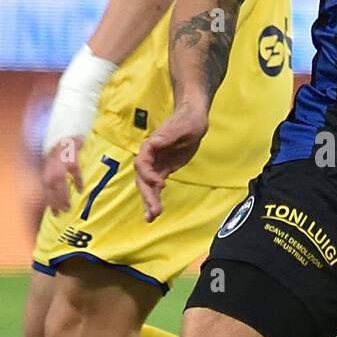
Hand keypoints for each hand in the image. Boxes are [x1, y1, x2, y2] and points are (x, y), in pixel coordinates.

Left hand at [42, 136, 84, 213]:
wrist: (77, 120)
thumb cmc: (72, 142)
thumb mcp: (62, 154)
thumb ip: (60, 169)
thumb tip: (64, 190)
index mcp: (48, 160)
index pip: (44, 182)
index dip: (48, 198)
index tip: (54, 213)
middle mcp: (51, 157)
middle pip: (48, 182)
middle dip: (53, 199)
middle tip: (62, 212)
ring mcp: (61, 152)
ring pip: (56, 177)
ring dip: (61, 194)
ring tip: (68, 206)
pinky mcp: (72, 147)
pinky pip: (72, 167)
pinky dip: (76, 180)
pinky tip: (80, 189)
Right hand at [134, 102, 207, 220]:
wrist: (193, 118)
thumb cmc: (189, 118)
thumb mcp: (183, 125)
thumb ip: (169, 134)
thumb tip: (155, 142)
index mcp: (152, 145)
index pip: (142, 162)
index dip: (147, 174)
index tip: (159, 184)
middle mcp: (150, 156)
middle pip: (143, 178)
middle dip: (147, 195)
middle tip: (154, 211)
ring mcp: (156, 164)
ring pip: (147, 185)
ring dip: (149, 201)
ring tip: (151, 218)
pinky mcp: (163, 169)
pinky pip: (156, 186)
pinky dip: (155, 198)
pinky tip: (155, 212)